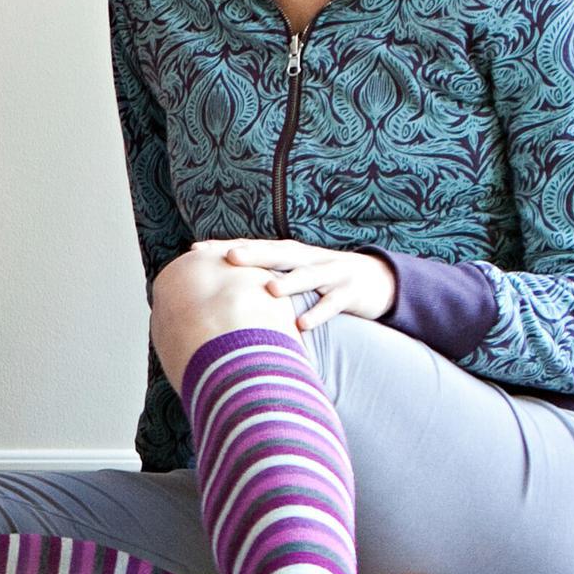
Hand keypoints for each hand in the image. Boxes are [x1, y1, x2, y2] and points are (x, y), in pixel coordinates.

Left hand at [215, 238, 397, 330]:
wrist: (377, 280)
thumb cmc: (322, 280)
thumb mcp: (292, 273)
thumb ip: (261, 277)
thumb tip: (216, 290)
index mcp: (289, 254)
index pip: (253, 247)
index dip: (226, 247)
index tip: (195, 251)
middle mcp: (307, 258)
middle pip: (277, 254)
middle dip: (254, 254)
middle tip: (228, 258)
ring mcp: (331, 273)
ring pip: (308, 275)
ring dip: (289, 282)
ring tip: (268, 290)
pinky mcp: (350, 293)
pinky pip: (333, 304)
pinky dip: (318, 313)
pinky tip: (302, 326)